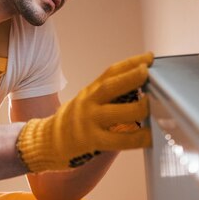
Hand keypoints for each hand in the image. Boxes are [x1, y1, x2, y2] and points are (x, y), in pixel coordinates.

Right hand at [16, 52, 153, 171]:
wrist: (45, 142)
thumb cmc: (72, 122)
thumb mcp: (86, 101)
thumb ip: (107, 96)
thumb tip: (139, 90)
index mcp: (90, 91)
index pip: (111, 72)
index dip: (131, 63)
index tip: (149, 57)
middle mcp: (88, 103)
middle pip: (110, 86)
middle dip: (131, 77)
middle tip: (149, 72)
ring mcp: (88, 122)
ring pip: (115, 112)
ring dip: (137, 108)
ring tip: (153, 105)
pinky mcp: (91, 141)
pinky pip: (117, 140)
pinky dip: (135, 138)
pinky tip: (148, 136)